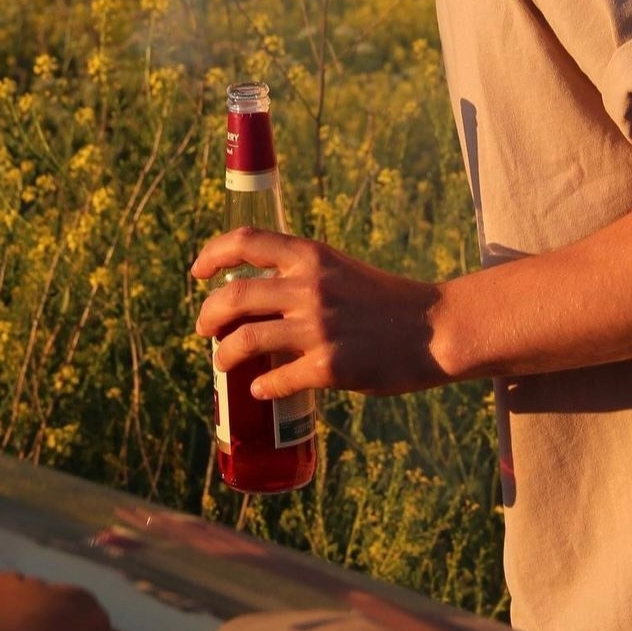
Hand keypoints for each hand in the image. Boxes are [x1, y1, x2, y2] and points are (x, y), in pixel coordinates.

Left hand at [192, 227, 444, 398]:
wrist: (434, 329)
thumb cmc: (386, 300)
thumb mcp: (340, 270)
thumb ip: (301, 276)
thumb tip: (257, 299)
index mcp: (310, 255)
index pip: (244, 241)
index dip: (211, 255)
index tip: (197, 273)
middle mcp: (309, 286)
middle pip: (233, 296)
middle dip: (209, 315)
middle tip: (204, 329)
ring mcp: (318, 327)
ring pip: (246, 340)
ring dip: (225, 355)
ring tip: (223, 363)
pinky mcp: (330, 367)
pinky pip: (277, 379)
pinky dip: (262, 386)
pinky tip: (261, 389)